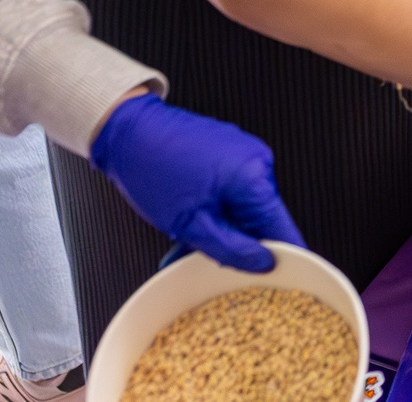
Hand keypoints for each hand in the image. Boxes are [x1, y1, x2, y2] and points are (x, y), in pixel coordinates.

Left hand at [88, 92, 305, 272]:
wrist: (128, 131)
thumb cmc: (153, 169)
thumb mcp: (190, 224)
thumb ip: (231, 249)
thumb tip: (263, 263)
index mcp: (254, 177)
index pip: (283, 229)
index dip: (280, 258)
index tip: (276, 280)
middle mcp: (257, 161)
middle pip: (262, 220)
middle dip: (237, 245)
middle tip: (206, 259)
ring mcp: (244, 153)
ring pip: (243, 208)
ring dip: (221, 229)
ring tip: (185, 239)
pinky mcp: (230, 151)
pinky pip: (233, 191)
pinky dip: (216, 209)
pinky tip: (190, 218)